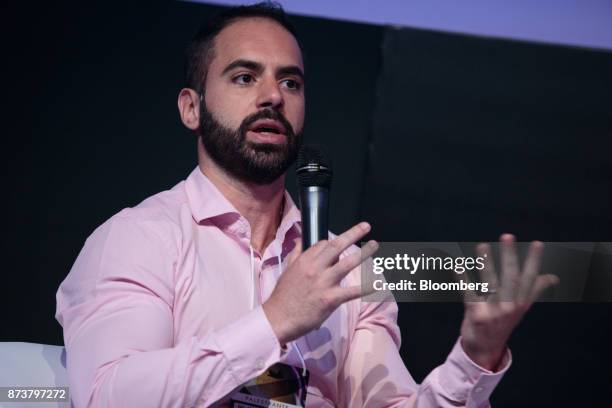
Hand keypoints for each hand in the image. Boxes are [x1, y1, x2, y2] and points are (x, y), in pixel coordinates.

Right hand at [263, 222, 377, 344]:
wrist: (278, 319)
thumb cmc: (282, 296)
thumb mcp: (287, 270)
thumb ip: (296, 253)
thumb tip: (300, 240)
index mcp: (304, 260)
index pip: (323, 244)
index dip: (334, 242)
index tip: (341, 243)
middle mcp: (315, 268)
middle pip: (337, 246)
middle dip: (353, 234)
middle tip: (366, 226)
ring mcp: (324, 282)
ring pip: (348, 263)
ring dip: (364, 253)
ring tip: (374, 244)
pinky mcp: (330, 299)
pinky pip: (352, 291)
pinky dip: (367, 287)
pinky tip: (378, 284)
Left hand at [460, 234, 558, 370]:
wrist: (485, 349)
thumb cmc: (502, 321)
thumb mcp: (521, 308)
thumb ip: (535, 290)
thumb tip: (553, 277)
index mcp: (522, 302)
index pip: (530, 278)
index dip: (534, 260)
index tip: (537, 243)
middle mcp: (510, 306)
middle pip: (511, 277)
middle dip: (509, 256)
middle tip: (507, 236)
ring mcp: (494, 312)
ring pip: (490, 283)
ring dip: (486, 263)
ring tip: (482, 245)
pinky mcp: (477, 316)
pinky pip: (469, 294)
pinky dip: (462, 279)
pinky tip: (458, 265)